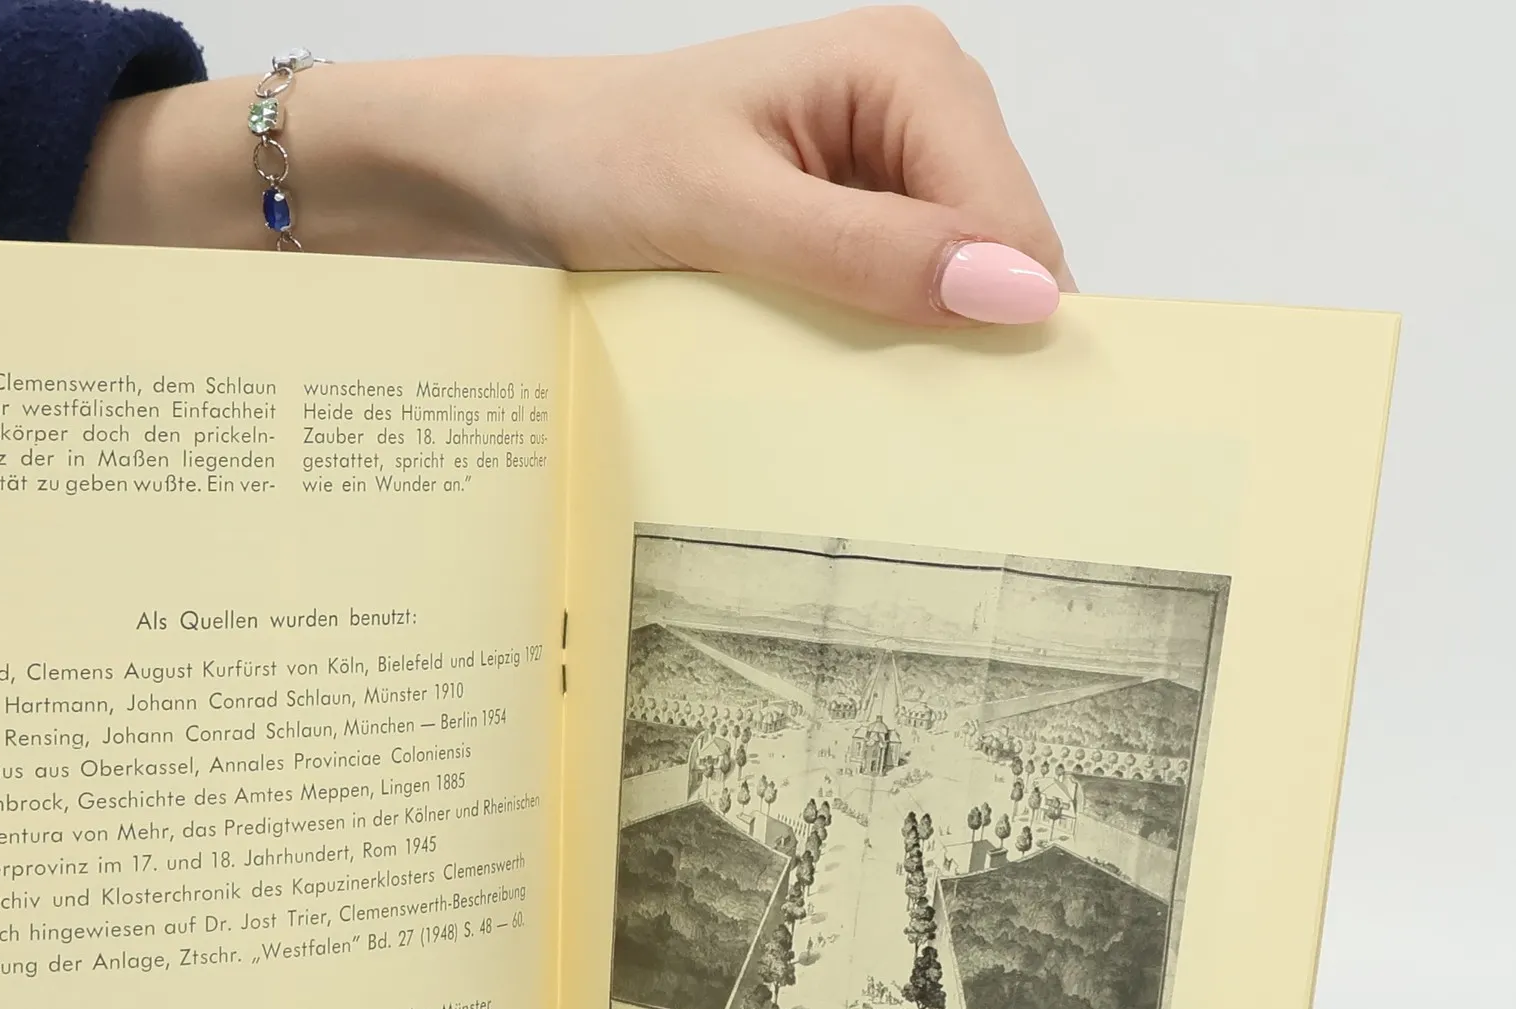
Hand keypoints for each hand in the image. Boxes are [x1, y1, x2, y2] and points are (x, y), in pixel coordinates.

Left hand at [73, 9, 1067, 326]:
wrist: (495, 175)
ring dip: (911, 360)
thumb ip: (867, 252)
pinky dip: (868, 357)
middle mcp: (915, 113)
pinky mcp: (842, 230)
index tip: (962, 423)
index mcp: (911, 70)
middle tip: (889, 430)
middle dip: (958, 344)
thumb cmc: (586, 160)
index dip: (1002, 325)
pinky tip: (823, 387)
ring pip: (953, 298)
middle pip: (999, 264)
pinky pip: (894, 310)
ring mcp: (880, 176)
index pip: (1019, 226)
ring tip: (848, 410)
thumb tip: (1016, 294)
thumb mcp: (723, 210)